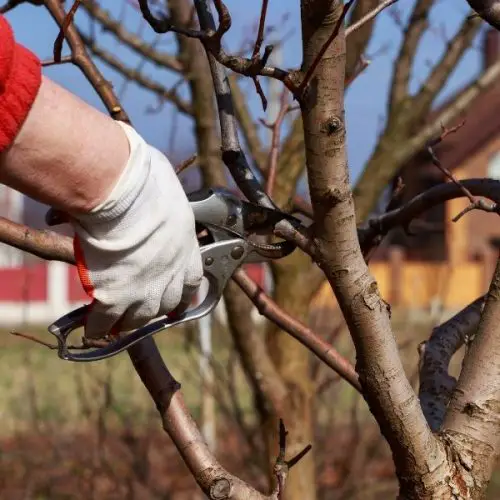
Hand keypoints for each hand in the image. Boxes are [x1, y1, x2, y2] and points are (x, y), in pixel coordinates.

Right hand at [70, 122, 202, 338]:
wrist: (123, 192)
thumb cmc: (144, 178)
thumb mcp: (164, 189)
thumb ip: (159, 200)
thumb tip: (146, 189)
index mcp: (185, 246)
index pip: (191, 280)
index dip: (183, 292)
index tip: (178, 299)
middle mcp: (171, 272)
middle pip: (166, 304)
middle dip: (155, 309)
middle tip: (142, 309)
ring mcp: (145, 288)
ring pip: (140, 318)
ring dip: (129, 321)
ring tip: (118, 323)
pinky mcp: (116, 296)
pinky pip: (105, 322)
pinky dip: (97, 328)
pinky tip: (91, 331)